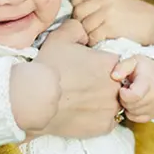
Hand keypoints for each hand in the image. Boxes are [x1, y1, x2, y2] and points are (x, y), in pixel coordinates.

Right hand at [30, 20, 122, 138]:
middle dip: (101, 84)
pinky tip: (80, 113)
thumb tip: (83, 31)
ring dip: (100, 102)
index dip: (99, 66)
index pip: (114, 64)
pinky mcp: (104, 126)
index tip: (85, 71)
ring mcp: (112, 107)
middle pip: (115, 84)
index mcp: (110, 62)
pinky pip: (106, 121)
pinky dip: (96, 118)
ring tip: (79, 101)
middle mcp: (116, 85)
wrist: (37, 98)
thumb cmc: (48, 66)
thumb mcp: (60, 36)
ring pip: (112, 103)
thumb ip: (76, 27)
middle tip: (81, 85)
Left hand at [72, 0, 153, 46]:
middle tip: (88, 29)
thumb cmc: (139, 15)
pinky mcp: (111, 27)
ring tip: (96, 36)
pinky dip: (94, 41)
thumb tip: (82, 9)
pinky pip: (93, 36)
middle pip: (79, 11)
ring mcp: (107, 12)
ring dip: (88, 34)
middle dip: (80, 22)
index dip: (77, 6)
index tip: (82, 15)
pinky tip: (101, 41)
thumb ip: (101, 0)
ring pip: (84, 25)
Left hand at [111, 55, 153, 122]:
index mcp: (148, 82)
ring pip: (134, 113)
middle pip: (132, 106)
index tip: (123, 88)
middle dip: (124, 99)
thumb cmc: (145, 67)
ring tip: (130, 95)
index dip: (124, 94)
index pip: (135, 95)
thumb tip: (114, 76)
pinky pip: (138, 119)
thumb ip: (122, 67)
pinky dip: (133, 112)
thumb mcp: (133, 61)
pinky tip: (134, 102)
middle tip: (126, 90)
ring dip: (128, 106)